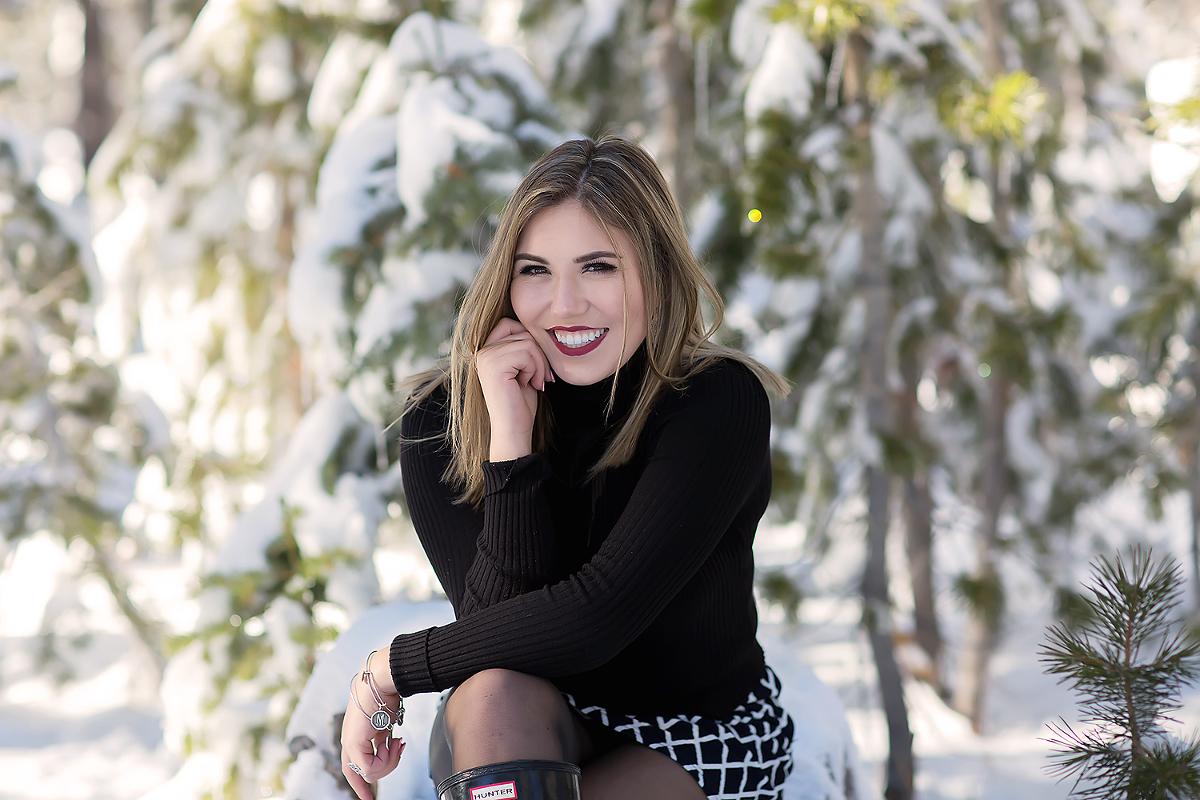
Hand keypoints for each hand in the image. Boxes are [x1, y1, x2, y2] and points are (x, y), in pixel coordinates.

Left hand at [341, 650, 404, 799]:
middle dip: (385, 770)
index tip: (368, 799)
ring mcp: (350, 743)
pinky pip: (370, 767)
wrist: (382, 681)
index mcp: (355, 736)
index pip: (353, 768)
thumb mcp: (385, 723)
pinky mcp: (354, 743)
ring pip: (369, 773)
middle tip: (399, 751)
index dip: (360, 785)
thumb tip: (392, 749)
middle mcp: (349, 741)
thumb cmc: (385, 695)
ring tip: (398, 742)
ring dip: (390, 761)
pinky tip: (395, 742)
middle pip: (362, 774)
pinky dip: (387, 759)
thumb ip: (384, 740)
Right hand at [476, 318, 551, 460]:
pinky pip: (526, 353)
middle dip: (538, 353)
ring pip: (528, 342)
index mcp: (486, 350)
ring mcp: (486, 357)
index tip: (536, 364)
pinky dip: (535, 369)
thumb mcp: (522, 368)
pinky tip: (529, 384)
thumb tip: (538, 326)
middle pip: (522, 331)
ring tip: (534, 382)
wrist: (513, 429)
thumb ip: (522, 347)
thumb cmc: (520, 402)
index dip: (529, 339)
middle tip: (540, 376)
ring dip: (539, 364)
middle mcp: (482, 351)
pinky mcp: (494, 365)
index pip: (510, 324)